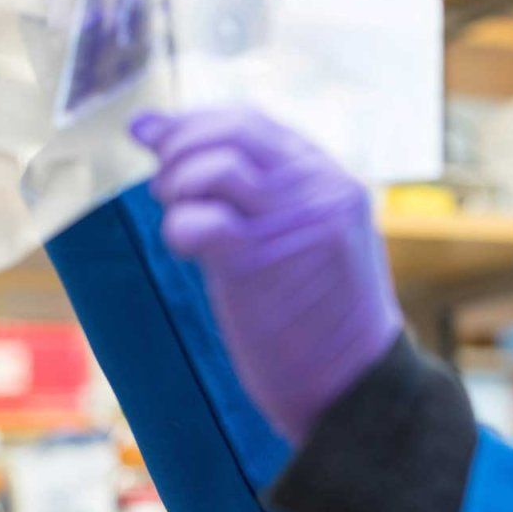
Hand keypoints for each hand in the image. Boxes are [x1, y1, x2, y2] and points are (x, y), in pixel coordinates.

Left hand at [130, 107, 403, 445]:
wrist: (355, 389)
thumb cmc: (320, 324)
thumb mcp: (308, 245)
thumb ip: (258, 199)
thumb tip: (174, 143)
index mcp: (332, 183)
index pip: (254, 122)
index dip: (195, 123)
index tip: (156, 138)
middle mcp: (320, 191)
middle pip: (234, 130)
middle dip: (180, 146)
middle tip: (165, 187)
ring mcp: (293, 223)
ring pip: (216, 164)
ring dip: (176, 182)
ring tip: (175, 215)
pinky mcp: (259, 261)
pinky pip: (201, 218)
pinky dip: (178, 227)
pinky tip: (184, 249)